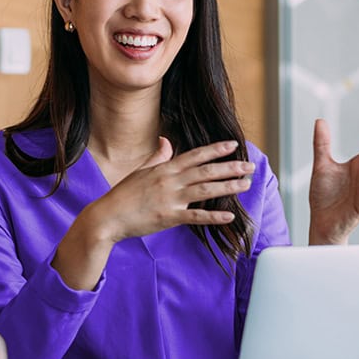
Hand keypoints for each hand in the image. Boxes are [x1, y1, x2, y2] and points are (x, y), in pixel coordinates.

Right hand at [53, 138, 253, 289]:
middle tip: (250, 166)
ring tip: (246, 184)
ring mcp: (170, 199)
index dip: (216, 149)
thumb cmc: (124, 194)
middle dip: (230, 167)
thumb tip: (165, 141)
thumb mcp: (140, 170)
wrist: (108, 216)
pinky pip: (195, 216)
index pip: (195, 155)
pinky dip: (213, 216)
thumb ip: (157, 156)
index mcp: (164, 168)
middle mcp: (170, 180)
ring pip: (205, 190)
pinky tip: (229, 216)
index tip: (233, 145)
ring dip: (228, 186)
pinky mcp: (168, 217)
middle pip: (206, 171)